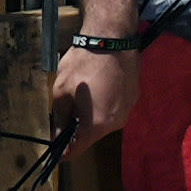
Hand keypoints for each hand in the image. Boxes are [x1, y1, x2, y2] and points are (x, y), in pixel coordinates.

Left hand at [35, 32, 137, 155]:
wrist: (112, 38)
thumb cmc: (84, 63)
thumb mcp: (61, 90)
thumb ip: (60, 117)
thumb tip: (59, 134)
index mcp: (97, 124)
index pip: (78, 150)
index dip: (64, 151)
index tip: (56, 149)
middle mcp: (116, 122)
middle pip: (92, 135)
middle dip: (78, 128)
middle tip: (67, 111)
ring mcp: (128, 109)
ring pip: (105, 121)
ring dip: (93, 114)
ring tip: (84, 94)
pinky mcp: (134, 96)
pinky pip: (115, 108)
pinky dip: (105, 103)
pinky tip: (98, 86)